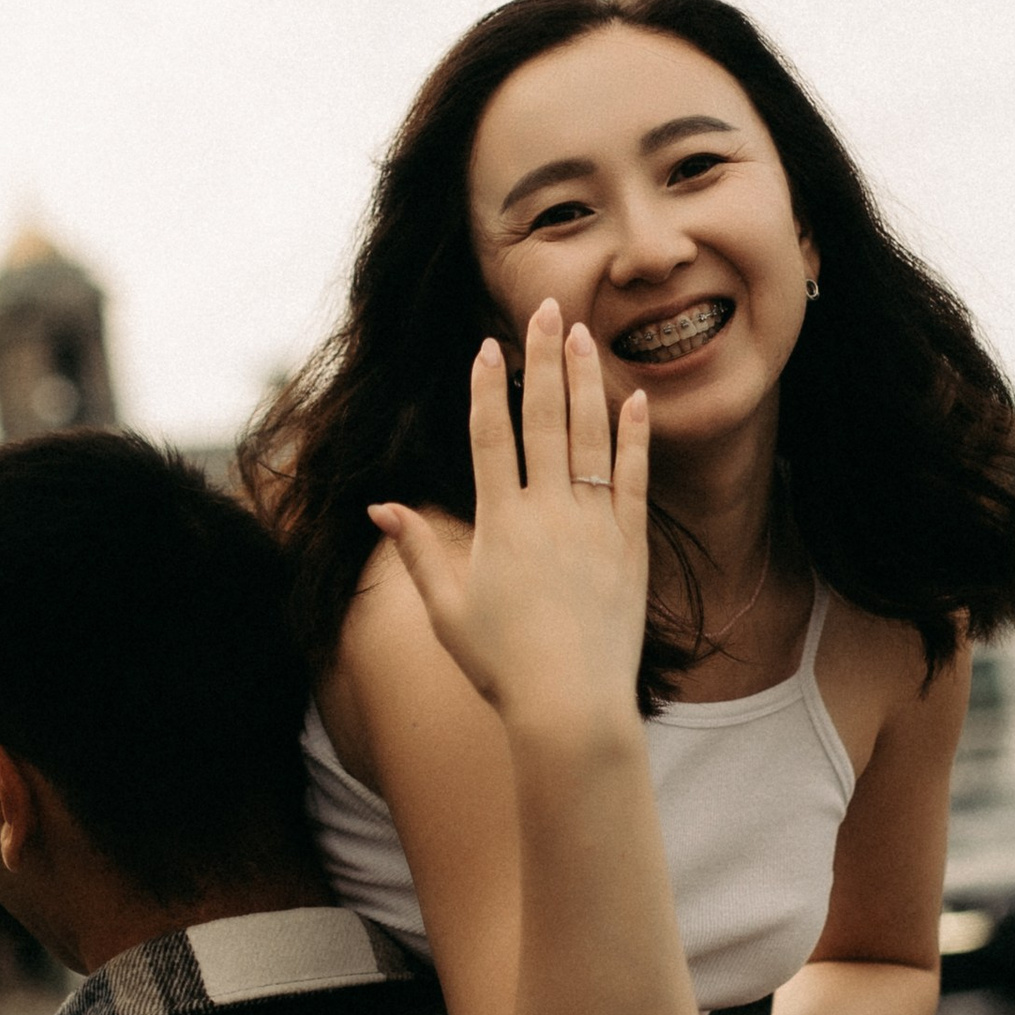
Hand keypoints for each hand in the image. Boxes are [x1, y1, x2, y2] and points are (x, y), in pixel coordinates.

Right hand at [370, 299, 651, 737]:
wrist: (570, 705)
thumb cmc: (501, 666)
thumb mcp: (448, 609)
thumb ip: (417, 551)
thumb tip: (380, 508)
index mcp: (499, 523)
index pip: (490, 436)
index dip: (487, 387)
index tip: (487, 345)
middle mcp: (548, 512)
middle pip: (543, 418)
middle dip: (542, 358)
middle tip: (545, 309)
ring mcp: (594, 525)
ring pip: (590, 437)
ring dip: (585, 381)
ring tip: (583, 335)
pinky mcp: (630, 546)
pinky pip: (634, 479)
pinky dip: (634, 437)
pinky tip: (633, 399)